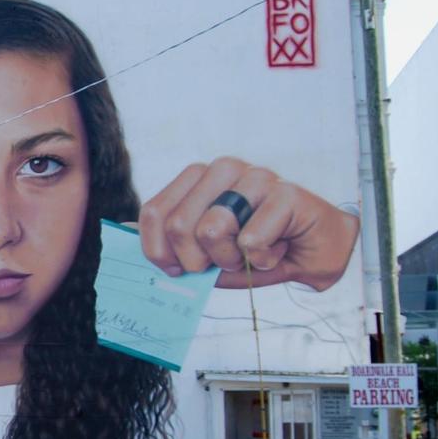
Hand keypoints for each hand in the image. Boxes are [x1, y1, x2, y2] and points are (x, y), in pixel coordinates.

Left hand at [138, 157, 358, 291]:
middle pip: (179, 225)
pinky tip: (277, 248)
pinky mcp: (286, 192)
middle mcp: (223, 170)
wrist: (314, 251)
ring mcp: (255, 176)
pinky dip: (263, 259)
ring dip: (232, 259)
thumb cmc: (257, 248)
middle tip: (223, 262)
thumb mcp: (205, 251)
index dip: (157, 251)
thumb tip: (123, 231)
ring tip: (250, 253)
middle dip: (198, 261)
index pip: (154, 212)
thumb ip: (169, 241)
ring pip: (213, 229)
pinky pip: (252, 241)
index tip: (177, 269)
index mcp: (198, 178)